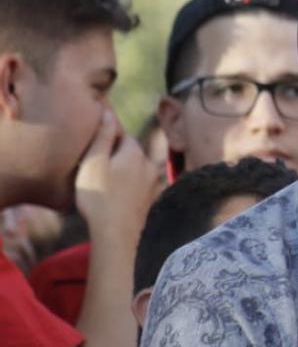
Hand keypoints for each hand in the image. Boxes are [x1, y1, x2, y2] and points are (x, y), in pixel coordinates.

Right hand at [71, 109, 154, 238]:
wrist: (117, 234)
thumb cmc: (99, 196)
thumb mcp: (94, 162)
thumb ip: (102, 137)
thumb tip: (108, 113)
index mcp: (135, 153)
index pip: (123, 135)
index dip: (109, 135)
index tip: (96, 141)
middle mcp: (150, 165)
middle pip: (132, 151)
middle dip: (118, 153)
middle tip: (99, 162)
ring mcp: (154, 184)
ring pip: (138, 169)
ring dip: (125, 170)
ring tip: (108, 181)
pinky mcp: (153, 200)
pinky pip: (141, 185)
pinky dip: (131, 185)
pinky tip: (119, 194)